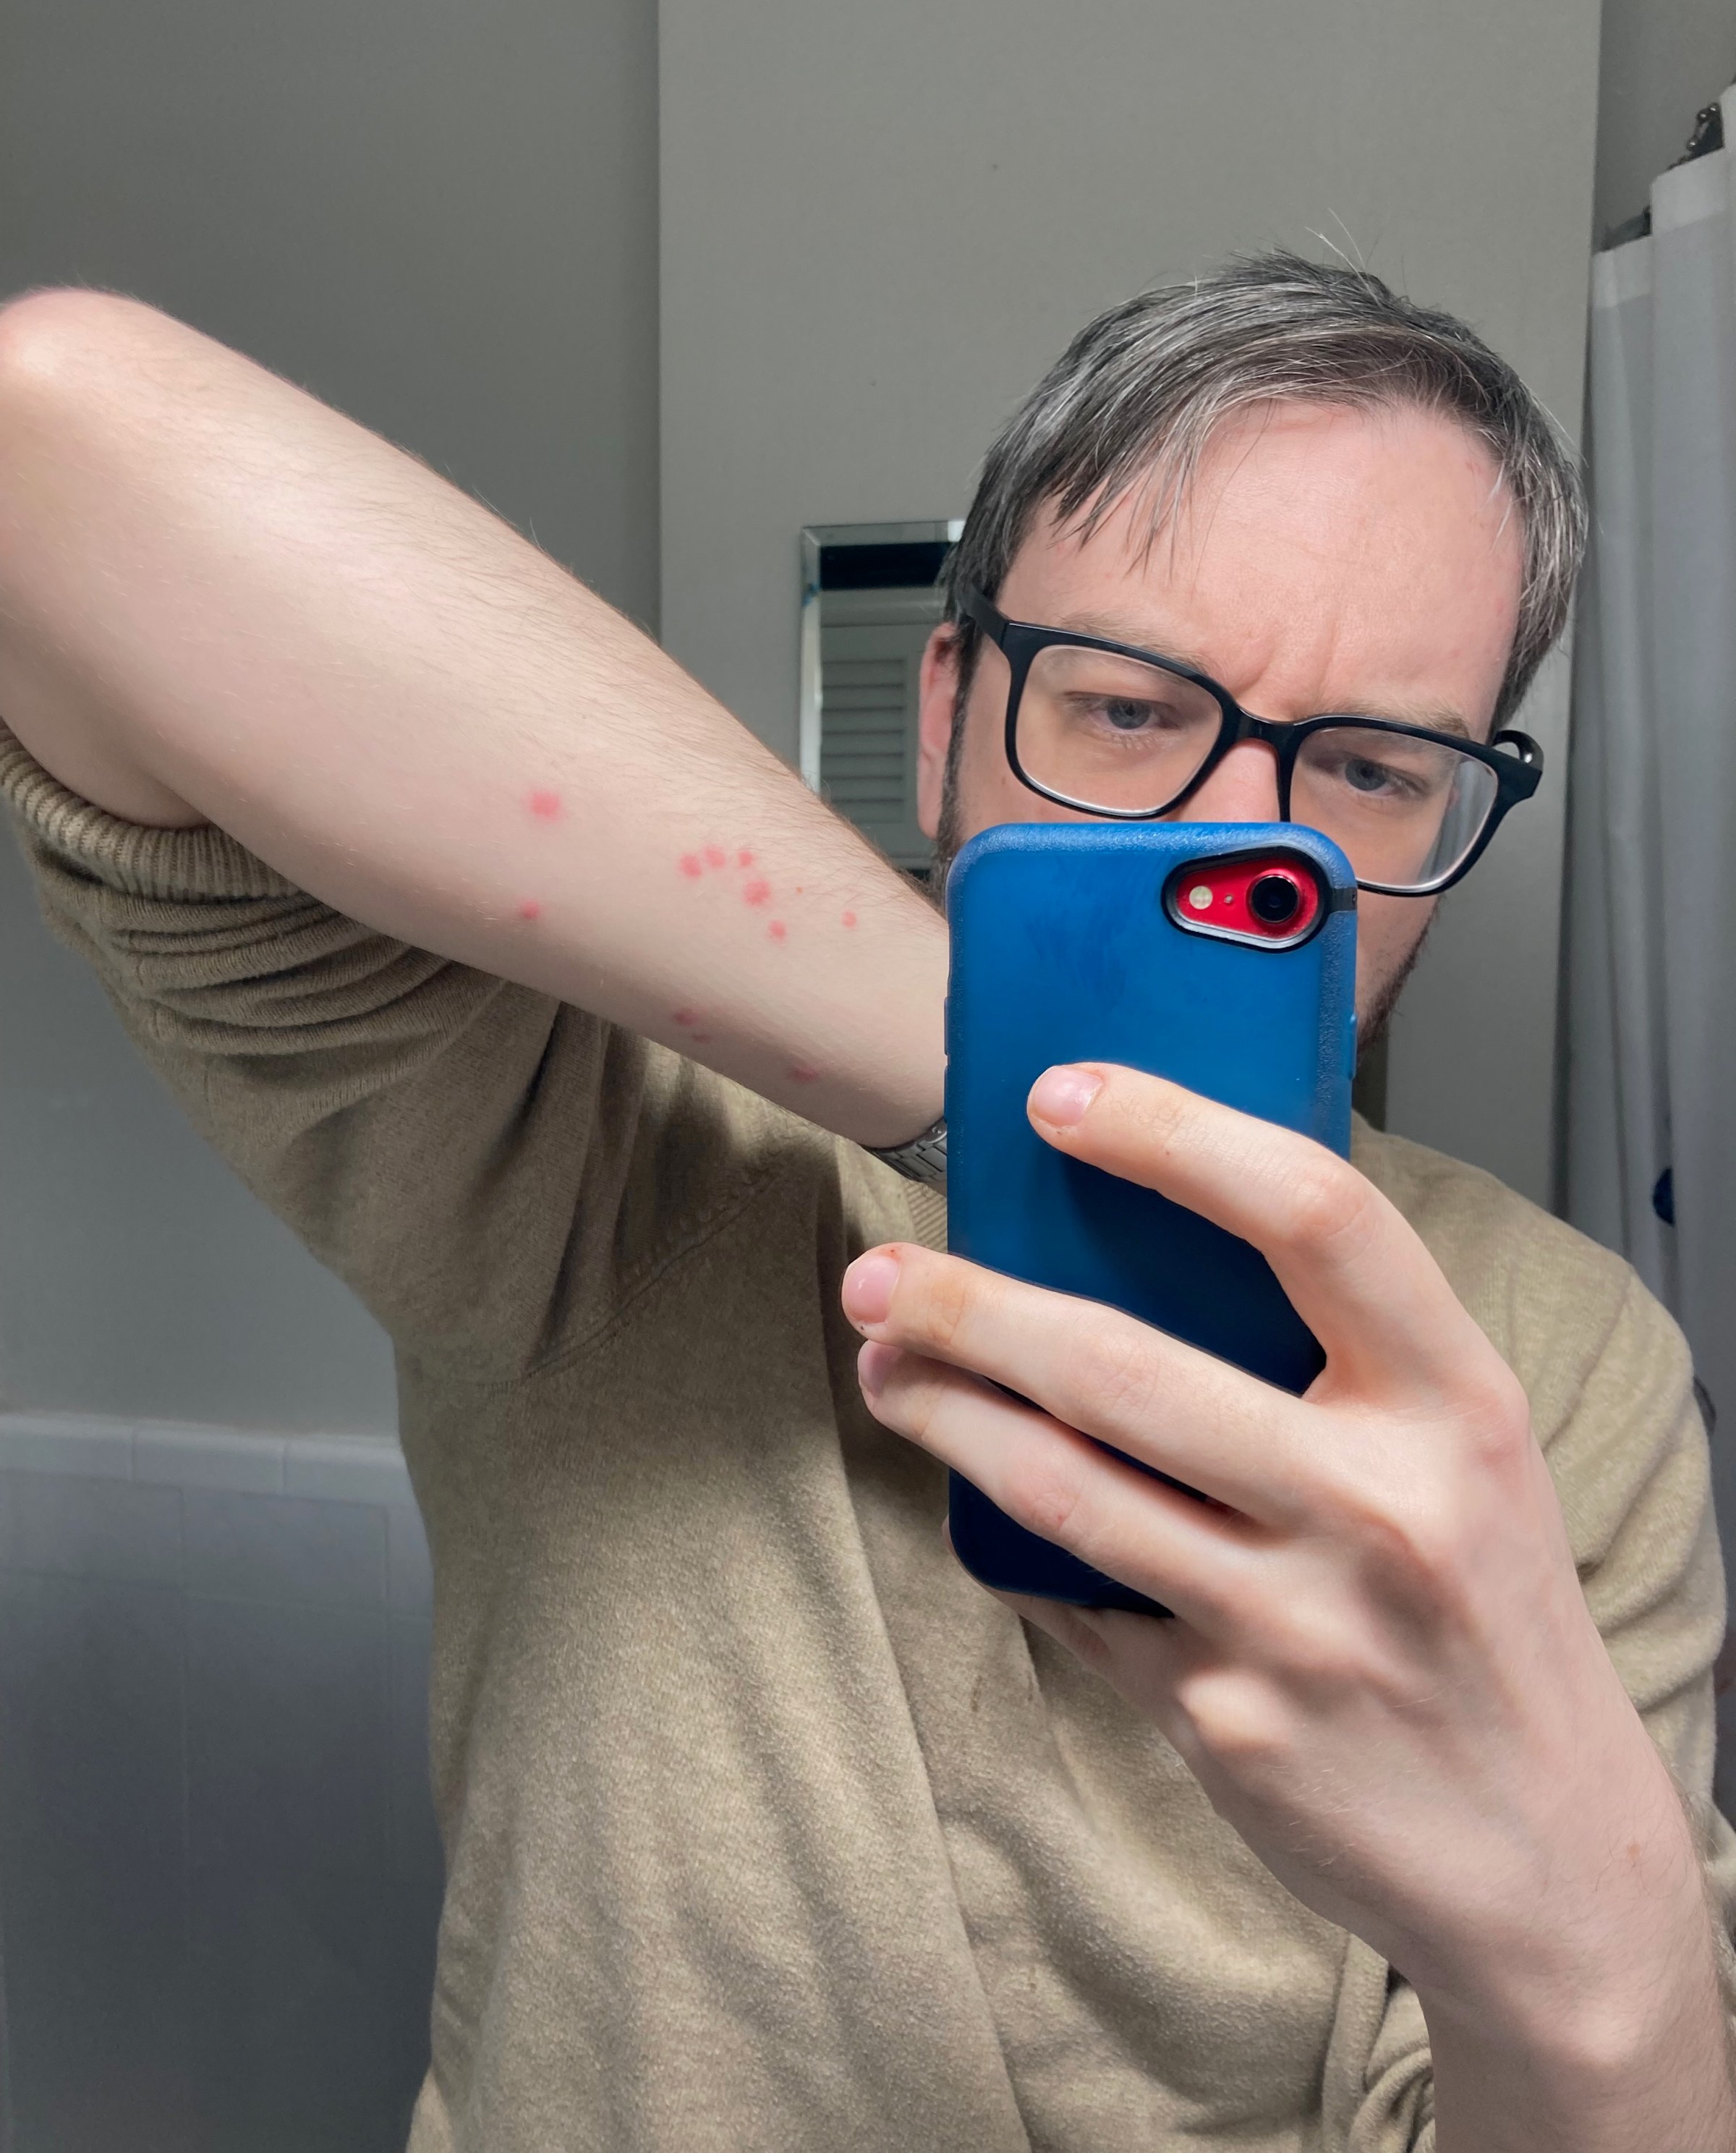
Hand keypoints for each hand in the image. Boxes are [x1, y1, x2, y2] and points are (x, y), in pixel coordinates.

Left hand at [841, 1065, 1729, 2143]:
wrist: (1551, 1859)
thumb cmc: (1484, 1615)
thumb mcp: (1467, 1455)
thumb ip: (1346, 1357)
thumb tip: (1151, 1239)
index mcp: (1457, 1402)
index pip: (1316, 1216)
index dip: (1174, 1135)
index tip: (1059, 1097)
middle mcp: (1381, 1506)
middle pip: (1123, 1365)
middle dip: (970, 1308)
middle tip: (881, 1276)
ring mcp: (1297, 1625)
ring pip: (1062, 1488)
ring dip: (946, 1415)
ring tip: (884, 1366)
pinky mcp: (1224, 1721)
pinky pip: (1077, 1602)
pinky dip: (1015, 1547)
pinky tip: (978, 1504)